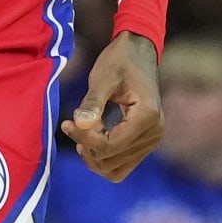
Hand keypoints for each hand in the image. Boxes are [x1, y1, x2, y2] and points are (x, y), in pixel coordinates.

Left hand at [60, 31, 163, 180]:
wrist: (138, 53)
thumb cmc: (119, 61)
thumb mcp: (102, 77)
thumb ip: (92, 102)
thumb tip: (79, 124)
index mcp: (147, 117)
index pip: (110, 145)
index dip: (84, 138)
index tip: (67, 122)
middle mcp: (154, 134)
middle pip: (111, 160)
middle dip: (86, 146)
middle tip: (72, 123)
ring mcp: (152, 141)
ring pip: (115, 169)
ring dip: (93, 156)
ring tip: (80, 132)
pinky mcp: (145, 143)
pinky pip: (121, 164)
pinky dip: (102, 157)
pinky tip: (90, 137)